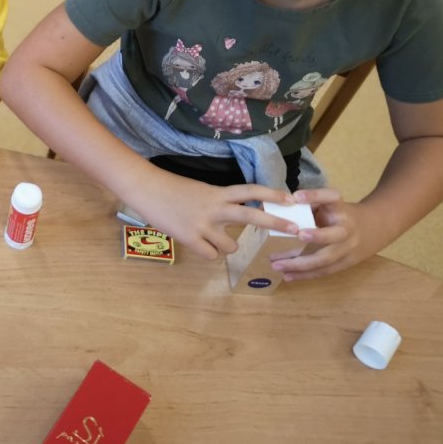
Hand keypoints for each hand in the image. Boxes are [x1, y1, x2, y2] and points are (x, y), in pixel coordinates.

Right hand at [129, 176, 302, 260]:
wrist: (146, 189)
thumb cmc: (170, 188)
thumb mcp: (200, 191)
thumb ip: (219, 202)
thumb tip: (236, 214)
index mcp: (217, 193)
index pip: (251, 191)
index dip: (272, 194)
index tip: (292, 199)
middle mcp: (215, 208)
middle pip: (252, 215)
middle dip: (276, 222)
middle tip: (296, 229)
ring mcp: (203, 225)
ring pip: (232, 245)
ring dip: (227, 246)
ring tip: (213, 239)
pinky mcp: (190, 239)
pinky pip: (212, 255)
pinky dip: (208, 252)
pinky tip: (199, 245)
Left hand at [269, 188, 374, 281]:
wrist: (372, 229)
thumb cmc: (339, 214)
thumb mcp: (328, 204)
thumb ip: (308, 204)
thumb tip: (274, 207)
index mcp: (340, 208)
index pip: (331, 197)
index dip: (315, 195)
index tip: (296, 196)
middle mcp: (346, 228)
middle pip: (335, 235)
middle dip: (317, 236)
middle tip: (297, 235)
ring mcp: (348, 248)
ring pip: (325, 258)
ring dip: (300, 264)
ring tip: (276, 265)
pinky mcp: (345, 263)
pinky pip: (324, 271)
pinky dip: (305, 275)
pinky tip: (287, 276)